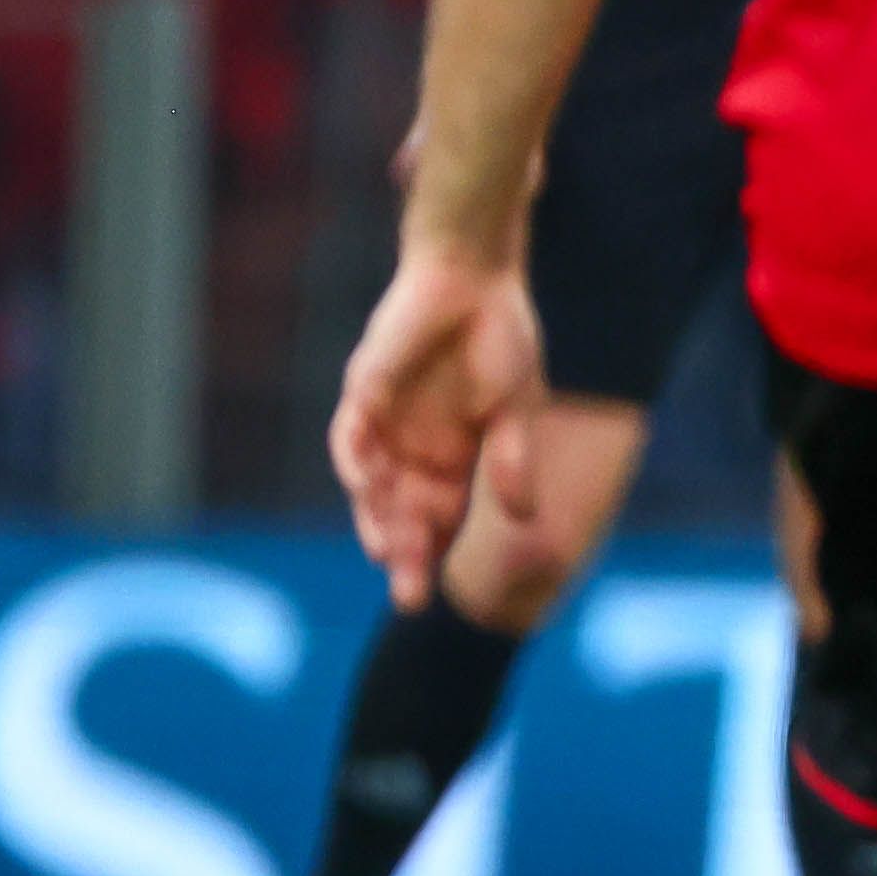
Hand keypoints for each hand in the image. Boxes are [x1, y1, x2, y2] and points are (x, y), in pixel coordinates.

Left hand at [328, 236, 544, 608]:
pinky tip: (367, 487)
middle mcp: (414, 448)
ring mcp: (385, 421)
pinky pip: (352, 436)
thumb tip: (524, 517)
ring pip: (373, 485)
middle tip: (409, 595)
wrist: (473, 278)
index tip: (428, 597)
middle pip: (403, 513)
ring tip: (387, 554)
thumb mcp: (515, 409)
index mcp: (454, 457)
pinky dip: (357, 463)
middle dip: (405, 554)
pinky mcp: (364, 391)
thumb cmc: (501, 339)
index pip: (439, 518)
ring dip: (377, 520)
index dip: (433, 556)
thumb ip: (512, 461)